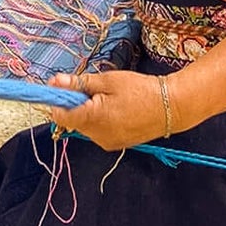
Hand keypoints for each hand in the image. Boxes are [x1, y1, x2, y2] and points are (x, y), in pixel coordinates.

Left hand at [46, 69, 169, 150]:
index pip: (60, 115)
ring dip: (87, 111)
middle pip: (72, 120)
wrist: (170, 107)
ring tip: (109, 98)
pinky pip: (97, 131)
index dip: (57, 100)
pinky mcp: (115, 144)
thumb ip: (79, 83)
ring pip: (84, 125)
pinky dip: (99, 119)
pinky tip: (115, 109)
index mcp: (93, 119)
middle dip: (75, 103)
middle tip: (92, 87)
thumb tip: (55, 82)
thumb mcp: (107, 80)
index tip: (61, 85)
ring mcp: (106, 142)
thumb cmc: (139, 89)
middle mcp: (97, 136)